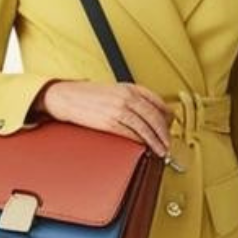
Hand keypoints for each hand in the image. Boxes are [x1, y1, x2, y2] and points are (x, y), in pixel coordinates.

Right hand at [38, 79, 172, 157]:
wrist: (66, 96)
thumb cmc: (87, 95)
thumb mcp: (114, 90)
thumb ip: (132, 99)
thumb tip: (149, 113)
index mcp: (130, 87)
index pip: (158, 102)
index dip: (168, 117)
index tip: (171, 126)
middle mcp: (126, 96)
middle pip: (155, 117)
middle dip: (164, 133)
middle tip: (168, 143)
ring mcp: (118, 109)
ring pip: (145, 127)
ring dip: (156, 141)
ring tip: (160, 150)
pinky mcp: (109, 122)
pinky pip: (131, 134)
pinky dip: (140, 142)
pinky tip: (144, 147)